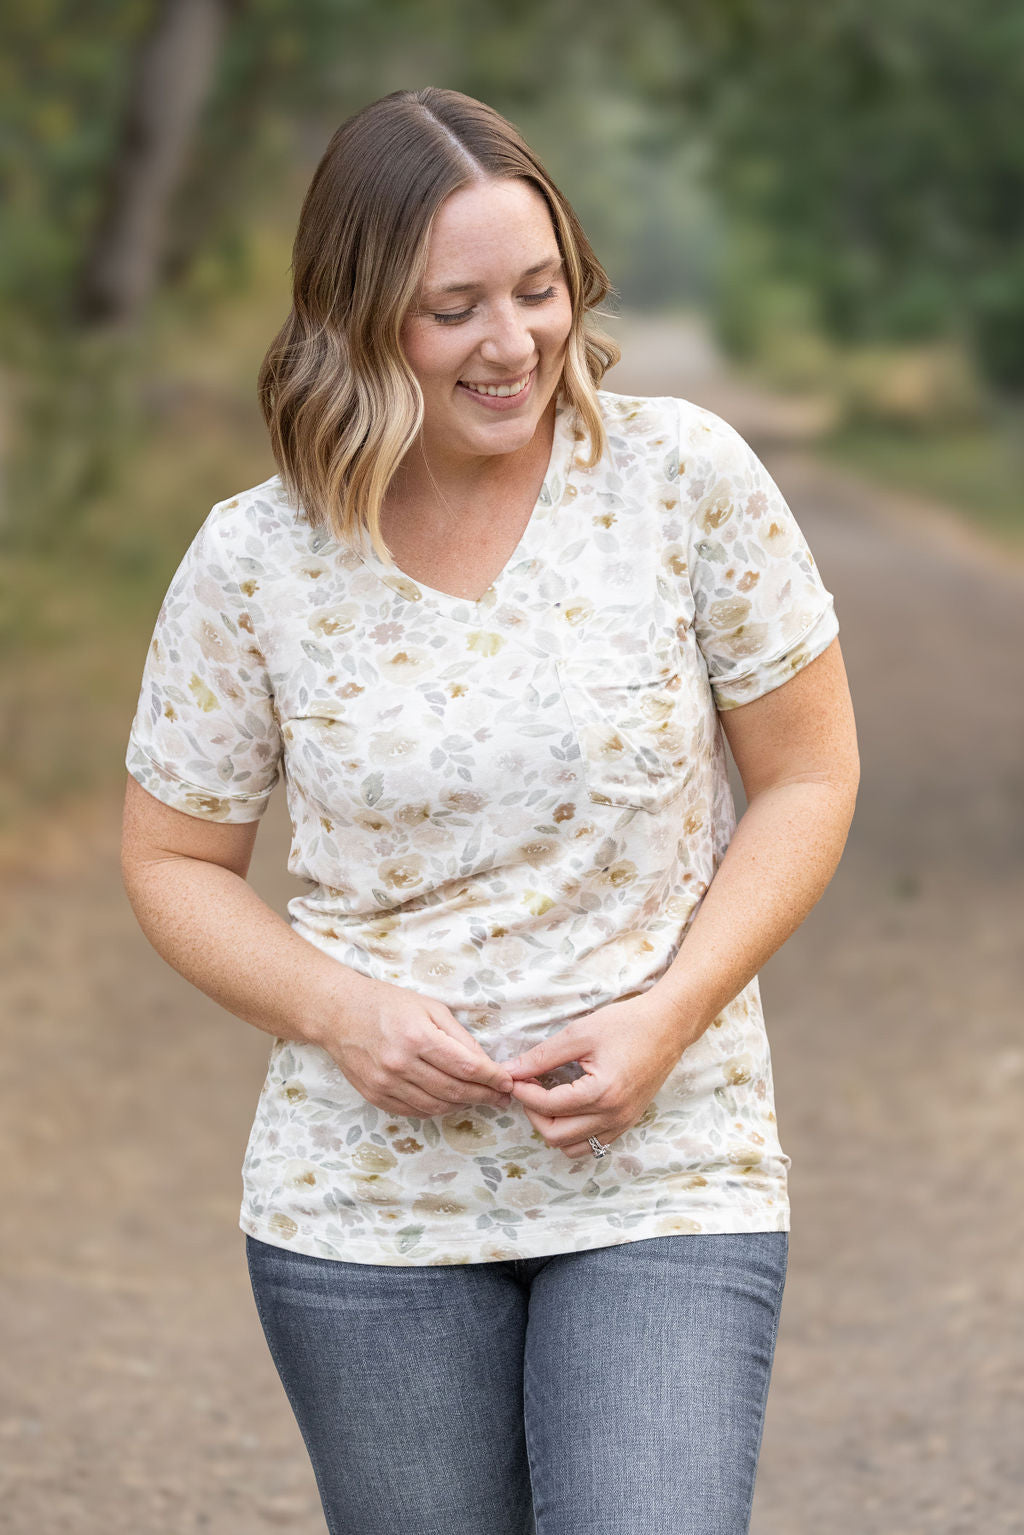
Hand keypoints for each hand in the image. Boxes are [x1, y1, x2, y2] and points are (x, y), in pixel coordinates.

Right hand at [312, 979, 513, 1116]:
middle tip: (501, 1096)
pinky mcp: (375, 1096)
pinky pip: (415, 1111)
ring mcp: (386, 1084)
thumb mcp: (430, 1008)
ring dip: (463, 1105)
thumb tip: (485, 1064)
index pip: (466, 1067)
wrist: (338, 1014)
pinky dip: (437, 1109)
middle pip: (454, 1091)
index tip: (508, 1082)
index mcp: (417, 1037)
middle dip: (484, 1095)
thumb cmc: (388, 1004)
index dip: (492, 1078)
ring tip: (479, 1099)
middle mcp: (401, 1064)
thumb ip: (459, 1037)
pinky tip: (450, 1102)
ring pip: (436, 1106)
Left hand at [506, 992, 694, 1158]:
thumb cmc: (626, 1024)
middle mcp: (614, 1116)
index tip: (514, 1077)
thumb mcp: (579, 1034)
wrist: (668, 1026)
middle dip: (533, 1113)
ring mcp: (622, 1123)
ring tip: (546, 1099)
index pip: (548, 1106)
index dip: (524, 1092)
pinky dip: (573, 1133)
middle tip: (528, 1088)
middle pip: (555, 1135)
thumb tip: (510, 1070)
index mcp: (602, 1093)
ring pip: (572, 1147)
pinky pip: (592, 1144)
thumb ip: (542, 1055)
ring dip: (552, 1128)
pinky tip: (567, 1108)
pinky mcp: (627, 1123)